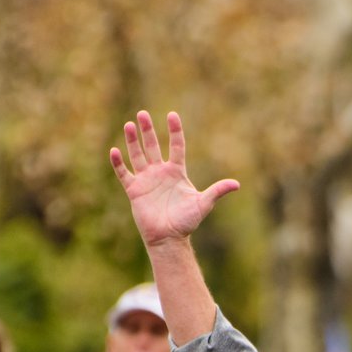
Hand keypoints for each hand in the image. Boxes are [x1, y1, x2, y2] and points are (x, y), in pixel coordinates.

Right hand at [109, 110, 240, 246]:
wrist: (169, 238)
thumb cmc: (186, 222)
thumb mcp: (203, 204)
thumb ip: (217, 191)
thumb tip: (237, 184)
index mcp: (177, 172)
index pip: (176, 146)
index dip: (174, 131)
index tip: (172, 115)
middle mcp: (160, 172)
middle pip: (153, 146)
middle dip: (147, 130)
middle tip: (143, 113)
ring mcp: (146, 180)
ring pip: (137, 155)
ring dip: (132, 141)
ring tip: (129, 125)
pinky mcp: (135, 190)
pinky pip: (124, 174)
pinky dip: (119, 163)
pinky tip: (114, 150)